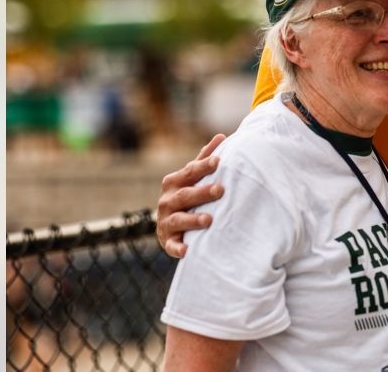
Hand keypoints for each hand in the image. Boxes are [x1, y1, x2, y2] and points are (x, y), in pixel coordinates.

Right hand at [156, 134, 225, 257]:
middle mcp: (167, 201)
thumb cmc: (187, 195)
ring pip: (178, 220)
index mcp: (174, 182)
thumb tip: (222, 136)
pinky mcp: (167, 241)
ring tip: (209, 220)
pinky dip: (178, 248)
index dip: (204, 166)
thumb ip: (204, 159)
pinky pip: (171, 246)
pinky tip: (188, 250)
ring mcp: (166, 221)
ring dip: (192, 220)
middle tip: (220, 190)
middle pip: (185, 195)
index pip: (190, 172)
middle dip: (202, 192)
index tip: (219, 161)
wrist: (169, 225)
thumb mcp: (192, 177)